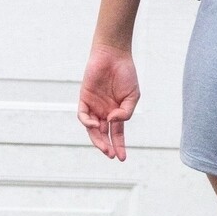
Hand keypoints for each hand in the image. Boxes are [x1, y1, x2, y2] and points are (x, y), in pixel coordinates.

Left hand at [79, 44, 139, 160]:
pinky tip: (95, 124)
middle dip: (106, 146)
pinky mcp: (84, 99)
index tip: (122, 159)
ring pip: (92, 129)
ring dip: (97, 139)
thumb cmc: (126, 74)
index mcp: (117, 113)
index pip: (117, 134)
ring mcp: (94, 106)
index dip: (119, 146)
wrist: (113, 56)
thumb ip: (126, 111)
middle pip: (103, 135)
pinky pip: (83, 115)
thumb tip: (113, 122)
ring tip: (104, 147)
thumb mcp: (133, 96)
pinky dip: (87, 122)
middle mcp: (104, 112)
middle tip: (110, 154)